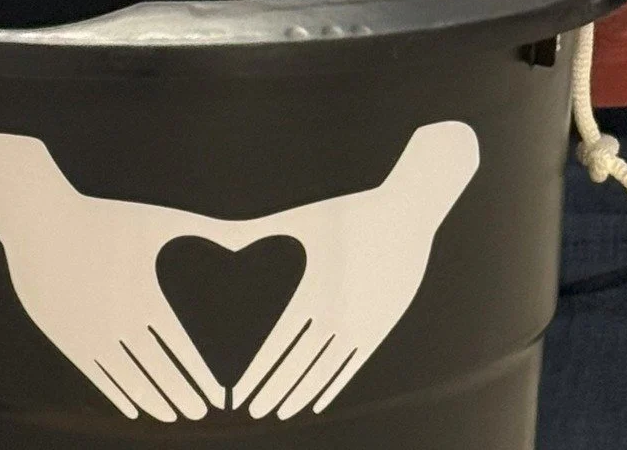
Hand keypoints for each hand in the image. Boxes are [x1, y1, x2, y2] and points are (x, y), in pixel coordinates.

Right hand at [0, 133, 226, 421]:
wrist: (39, 220)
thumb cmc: (104, 216)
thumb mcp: (158, 220)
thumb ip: (208, 228)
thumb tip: (251, 231)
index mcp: (144, 297)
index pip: (179, 349)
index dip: (199, 375)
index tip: (219, 395)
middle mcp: (117, 322)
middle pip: (156, 372)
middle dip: (180, 396)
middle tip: (201, 414)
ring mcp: (88, 334)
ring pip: (127, 380)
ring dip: (152, 401)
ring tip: (173, 416)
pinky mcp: (66, 338)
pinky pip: (96, 377)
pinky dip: (118, 396)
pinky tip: (134, 409)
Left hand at [232, 121, 480, 418]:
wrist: (405, 215)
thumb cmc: (348, 212)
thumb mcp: (301, 218)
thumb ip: (257, 228)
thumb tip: (221, 235)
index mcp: (315, 291)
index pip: (280, 344)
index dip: (259, 370)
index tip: (240, 392)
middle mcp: (338, 314)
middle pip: (300, 365)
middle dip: (275, 390)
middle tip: (252, 412)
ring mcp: (362, 325)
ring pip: (325, 372)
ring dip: (301, 394)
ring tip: (279, 412)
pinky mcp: (380, 328)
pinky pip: (352, 367)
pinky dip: (332, 386)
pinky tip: (316, 403)